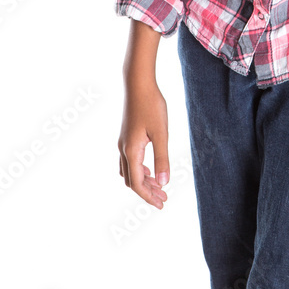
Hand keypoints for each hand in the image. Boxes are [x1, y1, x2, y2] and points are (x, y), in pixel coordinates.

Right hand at [117, 79, 170, 209]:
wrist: (138, 84)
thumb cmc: (151, 105)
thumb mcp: (161, 133)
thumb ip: (162, 158)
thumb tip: (164, 183)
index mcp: (131, 151)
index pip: (137, 183)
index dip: (149, 196)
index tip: (162, 204)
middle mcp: (123, 149)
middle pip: (132, 180)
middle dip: (147, 192)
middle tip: (163, 199)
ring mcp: (123, 142)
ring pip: (130, 171)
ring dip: (143, 181)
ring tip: (159, 187)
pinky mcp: (126, 136)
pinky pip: (129, 161)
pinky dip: (140, 170)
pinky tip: (151, 169)